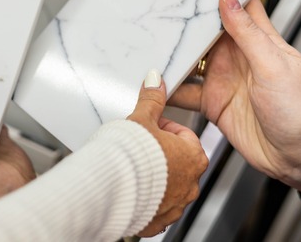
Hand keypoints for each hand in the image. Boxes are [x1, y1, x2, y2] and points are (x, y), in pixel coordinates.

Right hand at [129, 69, 207, 236]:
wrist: (108, 189)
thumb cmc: (128, 156)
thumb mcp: (141, 119)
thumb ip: (152, 100)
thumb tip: (156, 80)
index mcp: (193, 156)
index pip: (183, 134)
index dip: (163, 127)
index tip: (148, 127)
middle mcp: (190, 183)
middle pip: (177, 160)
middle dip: (159, 152)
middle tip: (139, 146)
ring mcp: (176, 204)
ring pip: (168, 184)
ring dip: (154, 176)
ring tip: (132, 167)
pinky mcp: (160, 220)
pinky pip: (156, 206)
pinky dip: (147, 197)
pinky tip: (131, 187)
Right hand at [170, 0, 300, 200]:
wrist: (299, 159)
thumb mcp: (274, 67)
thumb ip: (248, 34)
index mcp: (259, 41)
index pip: (240, 4)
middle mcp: (238, 56)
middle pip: (206, 31)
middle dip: (185, 20)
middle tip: (158, 6)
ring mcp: (222, 79)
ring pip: (190, 59)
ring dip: (172, 52)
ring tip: (148, 40)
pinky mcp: (211, 102)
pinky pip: (184, 91)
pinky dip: (167, 87)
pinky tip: (152, 81)